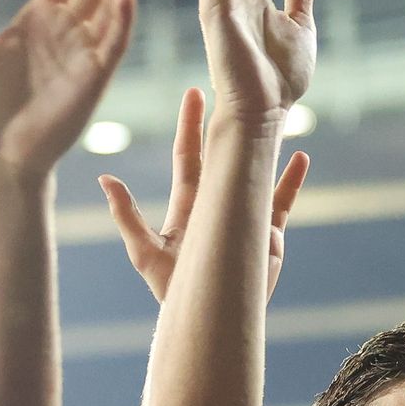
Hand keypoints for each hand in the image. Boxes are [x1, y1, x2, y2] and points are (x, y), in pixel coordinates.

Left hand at [98, 87, 306, 302]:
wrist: (210, 317)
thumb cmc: (173, 290)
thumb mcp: (144, 252)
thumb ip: (126, 215)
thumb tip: (105, 178)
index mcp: (188, 204)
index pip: (188, 156)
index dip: (189, 125)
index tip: (194, 93)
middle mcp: (216, 204)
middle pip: (221, 154)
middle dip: (225, 122)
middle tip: (229, 88)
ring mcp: (243, 216)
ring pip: (255, 171)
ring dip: (262, 145)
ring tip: (270, 115)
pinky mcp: (267, 234)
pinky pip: (281, 201)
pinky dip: (290, 181)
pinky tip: (298, 157)